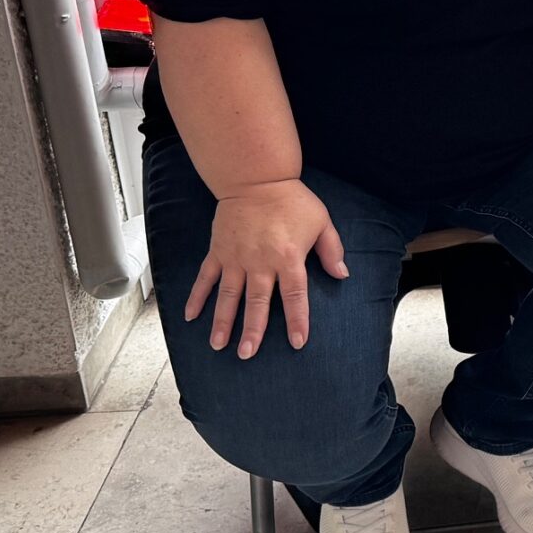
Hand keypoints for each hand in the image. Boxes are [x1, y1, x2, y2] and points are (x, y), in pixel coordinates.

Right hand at [186, 179, 347, 357]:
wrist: (256, 178)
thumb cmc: (292, 200)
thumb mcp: (321, 222)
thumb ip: (332, 250)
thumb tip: (342, 275)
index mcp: (289, 257)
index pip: (295, 296)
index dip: (297, 320)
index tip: (296, 342)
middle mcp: (260, 262)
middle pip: (256, 303)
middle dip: (252, 331)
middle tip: (247, 354)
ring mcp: (236, 258)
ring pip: (228, 296)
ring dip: (222, 322)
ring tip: (218, 345)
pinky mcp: (219, 251)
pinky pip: (205, 278)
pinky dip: (197, 297)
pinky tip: (190, 317)